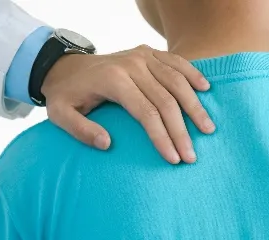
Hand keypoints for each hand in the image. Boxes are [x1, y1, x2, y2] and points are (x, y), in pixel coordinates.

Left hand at [41, 45, 215, 163]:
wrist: (64, 66)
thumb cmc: (66, 95)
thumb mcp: (60, 115)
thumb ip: (81, 131)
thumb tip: (107, 144)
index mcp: (113, 80)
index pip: (146, 112)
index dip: (162, 137)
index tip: (174, 159)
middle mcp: (131, 64)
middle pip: (166, 100)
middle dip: (181, 131)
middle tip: (192, 156)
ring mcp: (142, 56)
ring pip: (177, 81)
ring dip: (195, 107)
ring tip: (208, 129)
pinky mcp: (148, 52)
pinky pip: (176, 61)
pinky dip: (193, 74)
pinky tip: (206, 90)